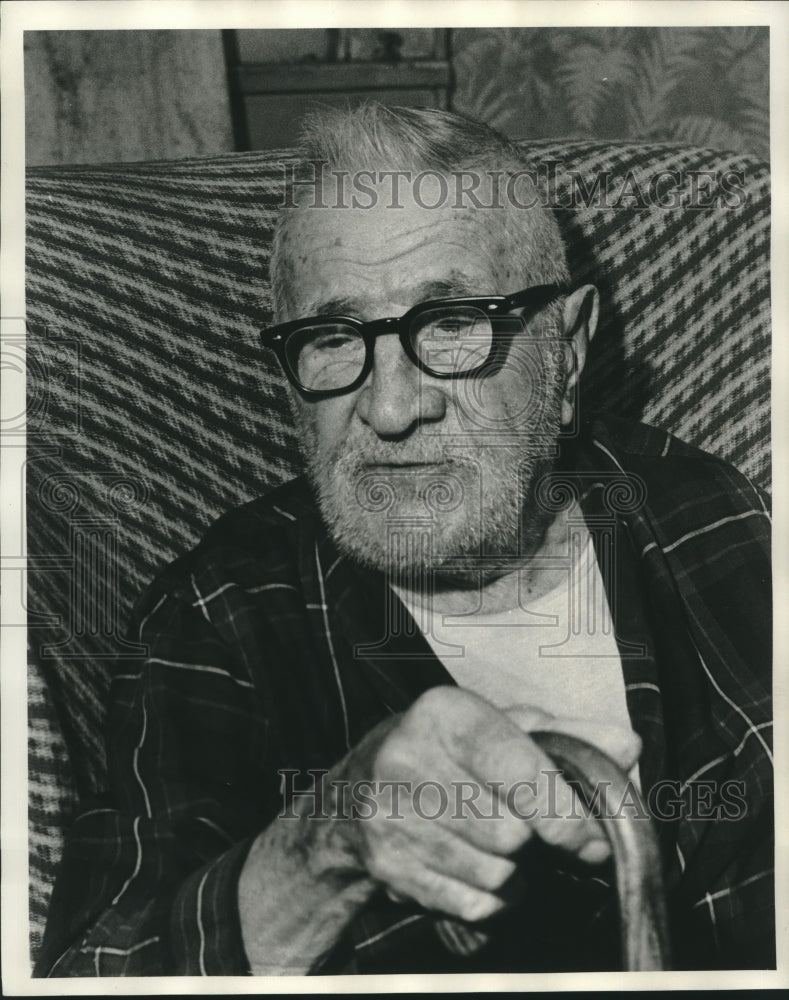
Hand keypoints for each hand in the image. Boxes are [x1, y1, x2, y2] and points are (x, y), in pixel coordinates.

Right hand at [332, 686, 641, 923]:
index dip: (566, 813)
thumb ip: (566, 735)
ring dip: (512, 870)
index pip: (521, 771)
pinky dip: (489, 896)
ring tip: (490, 840)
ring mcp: (390, 817)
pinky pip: (471, 903)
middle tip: (521, 824)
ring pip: (495, 872)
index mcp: (443, 712)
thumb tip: (628, 747)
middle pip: (512, 832)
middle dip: (531, 838)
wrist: (351, 797)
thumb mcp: (497, 725)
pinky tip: (472, 864)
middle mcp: (407, 758)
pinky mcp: (386, 865)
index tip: (591, 836)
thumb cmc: (442, 752)